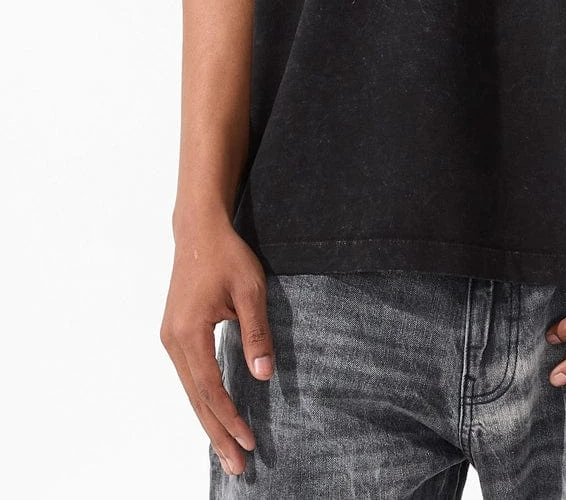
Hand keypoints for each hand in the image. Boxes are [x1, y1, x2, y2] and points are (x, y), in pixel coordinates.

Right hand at [160, 216, 274, 476]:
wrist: (198, 230)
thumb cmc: (227, 256)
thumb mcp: (250, 289)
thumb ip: (256, 332)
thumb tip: (264, 374)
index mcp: (189, 333)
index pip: (211, 388)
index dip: (230, 418)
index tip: (249, 441)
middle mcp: (173, 341)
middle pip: (197, 399)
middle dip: (217, 434)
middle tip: (237, 466)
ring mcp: (170, 339)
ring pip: (191, 391)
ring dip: (210, 421)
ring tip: (228, 451)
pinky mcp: (175, 334)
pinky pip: (189, 376)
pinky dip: (203, 400)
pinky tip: (215, 415)